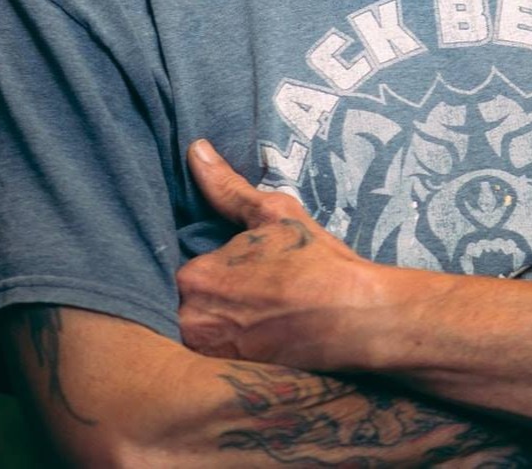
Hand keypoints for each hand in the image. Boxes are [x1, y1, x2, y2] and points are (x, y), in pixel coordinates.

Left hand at [177, 139, 381, 369]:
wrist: (358, 319)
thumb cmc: (316, 262)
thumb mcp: (273, 213)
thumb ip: (226, 187)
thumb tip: (195, 149)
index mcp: (194, 278)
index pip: (173, 265)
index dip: (200, 263)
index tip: (225, 263)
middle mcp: (191, 323)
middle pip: (176, 302)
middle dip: (201, 294)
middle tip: (240, 289)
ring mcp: (208, 358)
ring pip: (192, 330)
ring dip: (210, 320)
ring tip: (248, 312)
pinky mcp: (228, 381)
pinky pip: (209, 358)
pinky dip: (224, 345)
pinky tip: (254, 333)